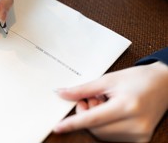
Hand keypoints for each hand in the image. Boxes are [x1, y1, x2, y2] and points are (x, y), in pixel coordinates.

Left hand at [53, 61, 167, 141]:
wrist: (164, 84)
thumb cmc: (138, 78)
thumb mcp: (108, 80)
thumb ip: (83, 89)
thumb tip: (62, 93)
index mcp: (127, 106)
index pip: (92, 119)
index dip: (73, 123)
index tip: (58, 127)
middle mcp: (135, 124)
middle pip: (95, 128)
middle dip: (85, 115)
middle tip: (90, 99)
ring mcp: (140, 134)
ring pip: (102, 134)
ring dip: (95, 121)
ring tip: (104, 103)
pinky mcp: (141, 139)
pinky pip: (112, 137)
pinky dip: (105, 126)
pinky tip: (111, 111)